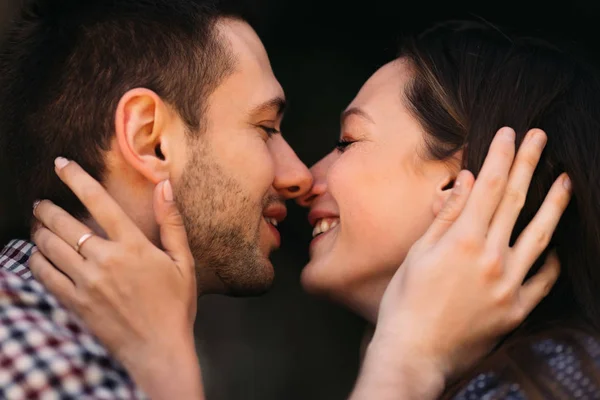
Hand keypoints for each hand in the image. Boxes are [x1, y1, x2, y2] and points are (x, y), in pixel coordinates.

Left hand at [30, 159, 202, 398]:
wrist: (159, 350)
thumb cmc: (176, 305)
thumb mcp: (184, 262)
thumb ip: (171, 223)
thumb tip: (165, 186)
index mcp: (133, 246)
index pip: (99, 202)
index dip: (76, 179)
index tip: (61, 164)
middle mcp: (105, 259)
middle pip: (64, 223)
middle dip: (47, 208)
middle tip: (40, 203)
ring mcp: (87, 282)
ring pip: (50, 247)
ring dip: (39, 231)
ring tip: (37, 225)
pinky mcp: (75, 302)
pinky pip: (45, 275)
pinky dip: (36, 260)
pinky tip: (37, 255)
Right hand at [353, 128, 569, 398]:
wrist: (416, 352)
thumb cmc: (406, 302)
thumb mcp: (416, 254)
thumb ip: (445, 216)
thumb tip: (468, 182)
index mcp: (462, 241)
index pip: (489, 187)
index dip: (501, 156)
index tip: (510, 134)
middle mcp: (491, 259)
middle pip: (516, 201)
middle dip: (529, 164)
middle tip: (541, 138)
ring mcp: (509, 285)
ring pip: (540, 236)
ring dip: (554, 204)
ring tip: (565, 180)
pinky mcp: (517, 309)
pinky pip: (544, 278)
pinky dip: (550, 258)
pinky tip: (554, 244)